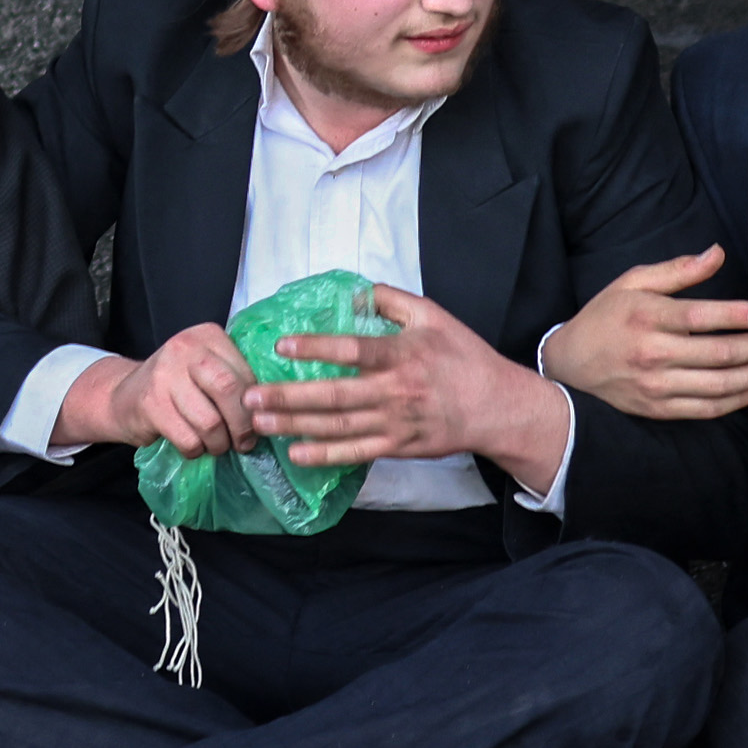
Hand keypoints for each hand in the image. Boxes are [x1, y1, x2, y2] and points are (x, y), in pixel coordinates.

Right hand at [59, 321, 263, 458]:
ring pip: (210, 422)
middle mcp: (185, 347)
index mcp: (207, 335)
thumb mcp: (206, 370)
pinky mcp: (150, 404)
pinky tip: (192, 445)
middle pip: (229, 391)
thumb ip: (235, 379)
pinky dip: (195, 450)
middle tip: (243, 443)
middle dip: (242, 426)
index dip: (256, 406)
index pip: (245, 373)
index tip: (258, 424)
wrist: (123, 395)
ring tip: (215, 445)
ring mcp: (164, 374)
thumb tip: (270, 411)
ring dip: (218, 444)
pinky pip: (188, 439)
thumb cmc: (176, 386)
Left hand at [255, 286, 563, 480]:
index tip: (281, 346)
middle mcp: (395, 391)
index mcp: (402, 354)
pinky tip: (296, 453)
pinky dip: (325, 455)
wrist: (496, 406)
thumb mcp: (433, 316)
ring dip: (296, 426)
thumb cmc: (462, 357)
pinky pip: (355, 453)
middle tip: (251, 397)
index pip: (353, 349)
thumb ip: (392, 300)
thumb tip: (354, 292)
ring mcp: (395, 423)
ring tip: (260, 423)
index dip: (316, 347)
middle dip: (289, 397)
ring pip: (338, 426)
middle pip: (335, 395)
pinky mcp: (397, 446)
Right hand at [539, 246, 747, 422]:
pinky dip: (737, 400)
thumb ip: (677, 270)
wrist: (568, 366)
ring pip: (719, 386)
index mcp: (646, 316)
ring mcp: (656, 386)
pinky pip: (707, 409)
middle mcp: (652, 353)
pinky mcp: (659, 409)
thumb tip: (717, 254)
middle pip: (718, 354)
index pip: (701, 317)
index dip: (738, 316)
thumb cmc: (604, 317)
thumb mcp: (632, 282)